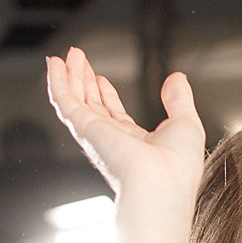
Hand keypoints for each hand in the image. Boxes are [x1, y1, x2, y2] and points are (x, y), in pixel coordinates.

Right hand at [46, 47, 204, 204]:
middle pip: (92, 106)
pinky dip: (58, 83)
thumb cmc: (177, 168)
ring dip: (70, 77)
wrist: (161, 186)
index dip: (107, 96)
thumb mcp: (186, 124)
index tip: (101, 79)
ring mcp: (97, 136)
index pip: (116, 116)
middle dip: (84, 82)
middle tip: (78, 60)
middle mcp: (113, 142)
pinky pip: (65, 102)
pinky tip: (55, 65)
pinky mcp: (85, 129)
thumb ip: (179, 100)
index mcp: (136, 144)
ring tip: (66, 56)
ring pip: (76, 102)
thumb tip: (177, 79)